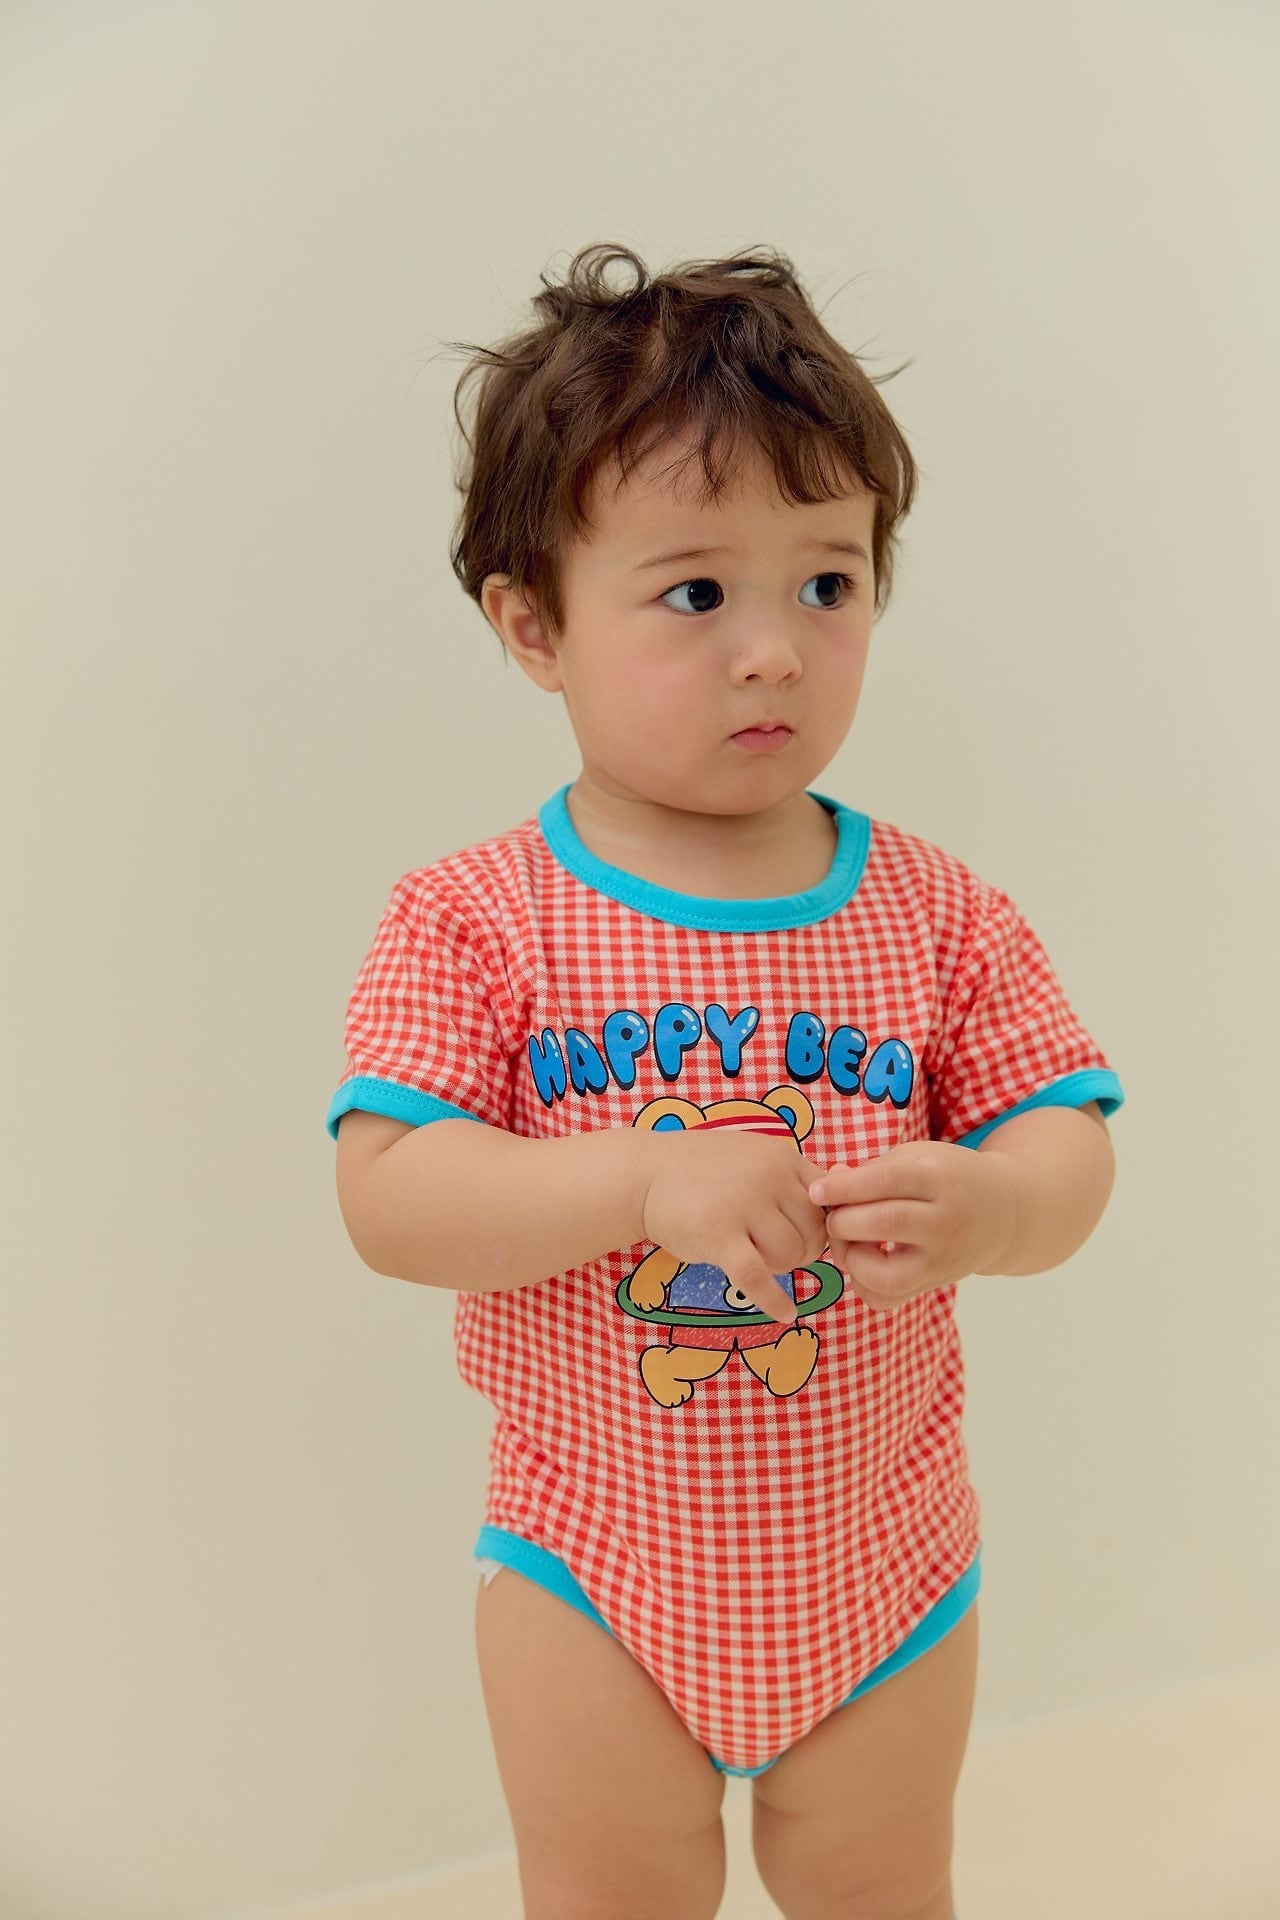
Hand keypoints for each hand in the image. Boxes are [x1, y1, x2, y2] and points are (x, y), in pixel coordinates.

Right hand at [638, 1129, 829, 1324]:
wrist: (644, 1174)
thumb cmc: (702, 1170)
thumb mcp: (754, 1157)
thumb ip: (792, 1177)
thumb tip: (840, 1205)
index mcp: (783, 1158)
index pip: (830, 1203)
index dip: (826, 1228)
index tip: (811, 1241)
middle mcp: (769, 1177)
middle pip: (815, 1233)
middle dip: (803, 1251)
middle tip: (777, 1252)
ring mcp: (743, 1206)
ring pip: (791, 1255)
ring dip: (781, 1268)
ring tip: (757, 1260)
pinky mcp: (718, 1237)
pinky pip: (758, 1278)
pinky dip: (774, 1301)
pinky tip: (785, 1313)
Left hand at [808, 1141, 1015, 1310]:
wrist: (1004, 1213)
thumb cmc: (949, 1178)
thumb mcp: (919, 1157)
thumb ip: (872, 1171)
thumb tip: (827, 1186)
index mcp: (940, 1181)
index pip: (887, 1182)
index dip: (845, 1187)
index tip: (816, 1190)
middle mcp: (945, 1223)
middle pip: (884, 1224)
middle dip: (843, 1220)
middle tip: (833, 1214)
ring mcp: (942, 1261)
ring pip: (885, 1275)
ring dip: (851, 1257)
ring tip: (850, 1240)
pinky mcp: (934, 1285)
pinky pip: (887, 1299)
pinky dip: (863, 1284)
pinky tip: (864, 1260)